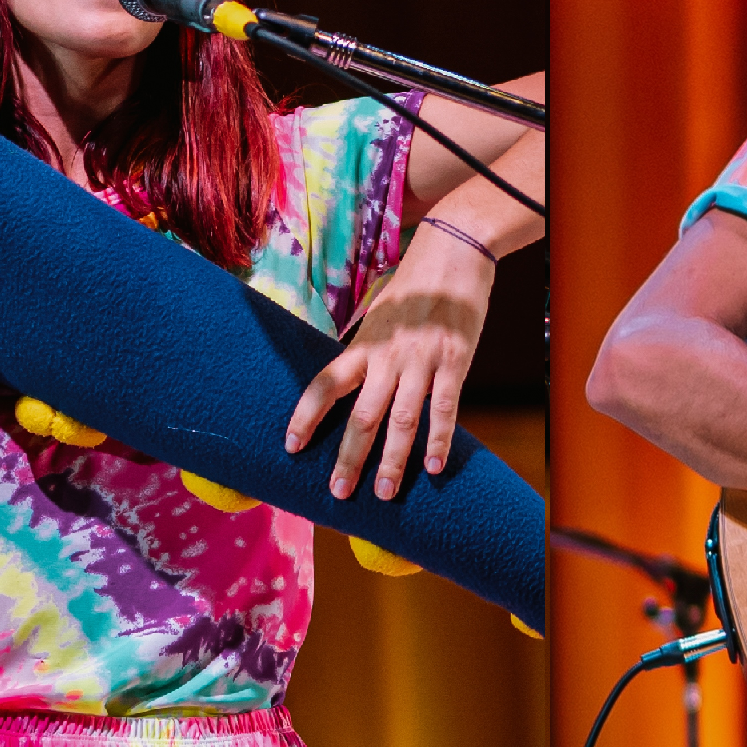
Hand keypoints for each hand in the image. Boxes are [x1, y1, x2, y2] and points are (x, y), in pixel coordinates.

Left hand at [290, 222, 495, 493]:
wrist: (453, 252)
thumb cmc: (412, 284)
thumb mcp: (377, 314)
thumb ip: (362, 347)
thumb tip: (345, 377)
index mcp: (363, 344)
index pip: (325, 385)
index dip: (306, 417)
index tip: (291, 446)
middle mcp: (387, 356)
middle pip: (361, 416)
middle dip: (349, 458)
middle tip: (338, 493)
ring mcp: (422, 361)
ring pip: (401, 420)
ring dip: (391, 461)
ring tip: (383, 494)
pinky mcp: (455, 362)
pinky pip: (445, 408)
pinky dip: (439, 440)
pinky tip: (432, 467)